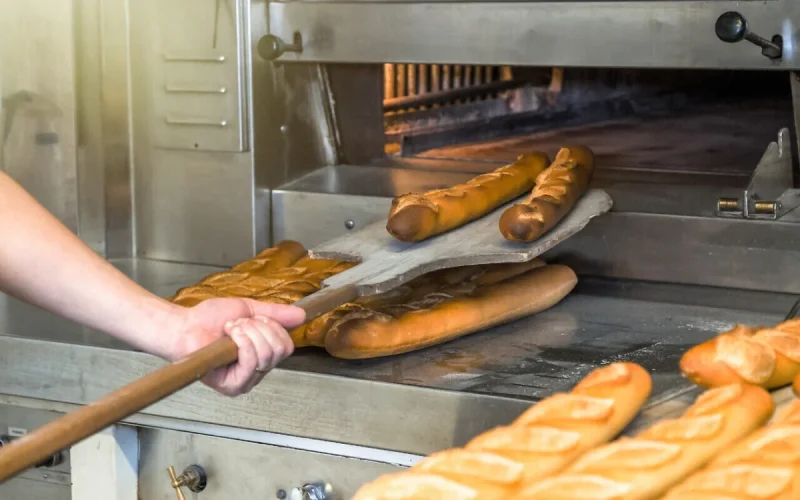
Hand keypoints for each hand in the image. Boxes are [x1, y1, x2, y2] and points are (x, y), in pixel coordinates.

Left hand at [166, 298, 304, 395]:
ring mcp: (247, 380)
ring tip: (231, 329)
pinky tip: (229, 337)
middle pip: (280, 350)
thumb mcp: (249, 310)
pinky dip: (242, 342)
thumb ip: (276, 314)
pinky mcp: (234, 386)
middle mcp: (258, 371)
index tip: (253, 318)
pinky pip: (252, 362)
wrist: (186, 325)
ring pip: (267, 354)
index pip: (287, 346)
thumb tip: (302, 315)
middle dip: (261, 328)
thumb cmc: (210, 319)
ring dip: (249, 333)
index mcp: (263, 355)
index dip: (273, 327)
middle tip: (238, 324)